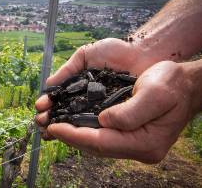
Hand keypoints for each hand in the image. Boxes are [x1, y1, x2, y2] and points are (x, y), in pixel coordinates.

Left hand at [35, 40, 198, 162]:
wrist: (185, 83)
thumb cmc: (173, 84)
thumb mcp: (156, 92)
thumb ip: (131, 111)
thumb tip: (102, 120)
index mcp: (146, 142)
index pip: (101, 142)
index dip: (74, 136)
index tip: (53, 128)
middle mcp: (138, 147)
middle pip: (95, 146)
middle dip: (68, 137)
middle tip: (46, 127)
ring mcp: (133, 143)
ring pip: (96, 143)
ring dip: (73, 135)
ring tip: (51, 126)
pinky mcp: (129, 135)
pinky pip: (101, 136)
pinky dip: (83, 130)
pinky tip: (71, 122)